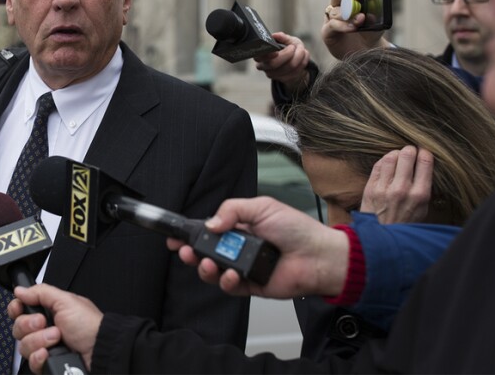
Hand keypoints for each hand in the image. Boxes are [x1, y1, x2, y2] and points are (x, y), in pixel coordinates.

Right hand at [9, 284, 100, 372]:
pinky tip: (48, 353)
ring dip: (39, 340)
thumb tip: (21, 290)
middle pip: (18, 328)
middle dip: (30, 325)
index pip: (20, 310)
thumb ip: (41, 292)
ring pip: (23, 346)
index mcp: (48, 312)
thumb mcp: (66, 301)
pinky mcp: (47, 364)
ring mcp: (45, 348)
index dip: (16, 309)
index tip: (19, 308)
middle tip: (45, 323)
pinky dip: (38, 358)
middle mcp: (43, 330)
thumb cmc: (90, 325)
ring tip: (56, 338)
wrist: (100, 350)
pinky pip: (31, 363)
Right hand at [166, 197, 349, 298]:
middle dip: (191, 252)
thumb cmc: (296, 228)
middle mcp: (238, 248)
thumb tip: (209, 224)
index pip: (208, 231)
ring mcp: (243, 267)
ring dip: (205, 268)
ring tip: (208, 264)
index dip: (190, 234)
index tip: (175, 236)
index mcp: (239, 227)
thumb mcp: (261, 207)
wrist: (318, 255)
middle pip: (205, 253)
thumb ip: (231, 210)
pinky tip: (230, 274)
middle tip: (185, 251)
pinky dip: (225, 281)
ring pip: (213, 271)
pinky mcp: (251, 286)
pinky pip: (230, 287)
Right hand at [253, 32, 311, 94]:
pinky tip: (303, 57)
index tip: (276, 51)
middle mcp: (263, 66)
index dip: (268, 55)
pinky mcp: (282, 79)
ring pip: (288, 67)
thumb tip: (276, 35)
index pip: (259, 56)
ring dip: (299, 56)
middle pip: (273, 63)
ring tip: (301, 49)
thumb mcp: (287, 39)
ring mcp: (272, 74)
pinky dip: (303, 62)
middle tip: (293, 47)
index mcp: (260, 54)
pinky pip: (296, 71)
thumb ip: (282, 37)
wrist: (295, 61)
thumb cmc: (288, 47)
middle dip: (287, 54)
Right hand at [321, 0, 391, 59]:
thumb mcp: (380, 18)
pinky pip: (332, 24)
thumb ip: (379, 8)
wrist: (368, 51)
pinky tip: (354, 27)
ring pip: (335, 9)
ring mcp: (332, 16)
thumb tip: (377, 2)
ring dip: (349, 13)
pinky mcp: (327, 31)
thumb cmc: (372, 31)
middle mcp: (340, 2)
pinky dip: (344, 25)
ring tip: (362, 19)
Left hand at [361, 146, 433, 223]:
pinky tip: (388, 164)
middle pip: (407, 155)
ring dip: (396, 153)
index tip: (423, 151)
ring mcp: (384, 188)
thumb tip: (424, 164)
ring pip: (390, 157)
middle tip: (410, 151)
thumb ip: (424, 188)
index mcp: (420, 195)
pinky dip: (384, 160)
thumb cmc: (405, 222)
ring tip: (399, 156)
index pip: (425, 161)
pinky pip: (378, 165)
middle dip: (410, 150)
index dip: (424, 152)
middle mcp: (402, 189)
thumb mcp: (423, 209)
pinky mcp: (370, 187)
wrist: (382, 237)